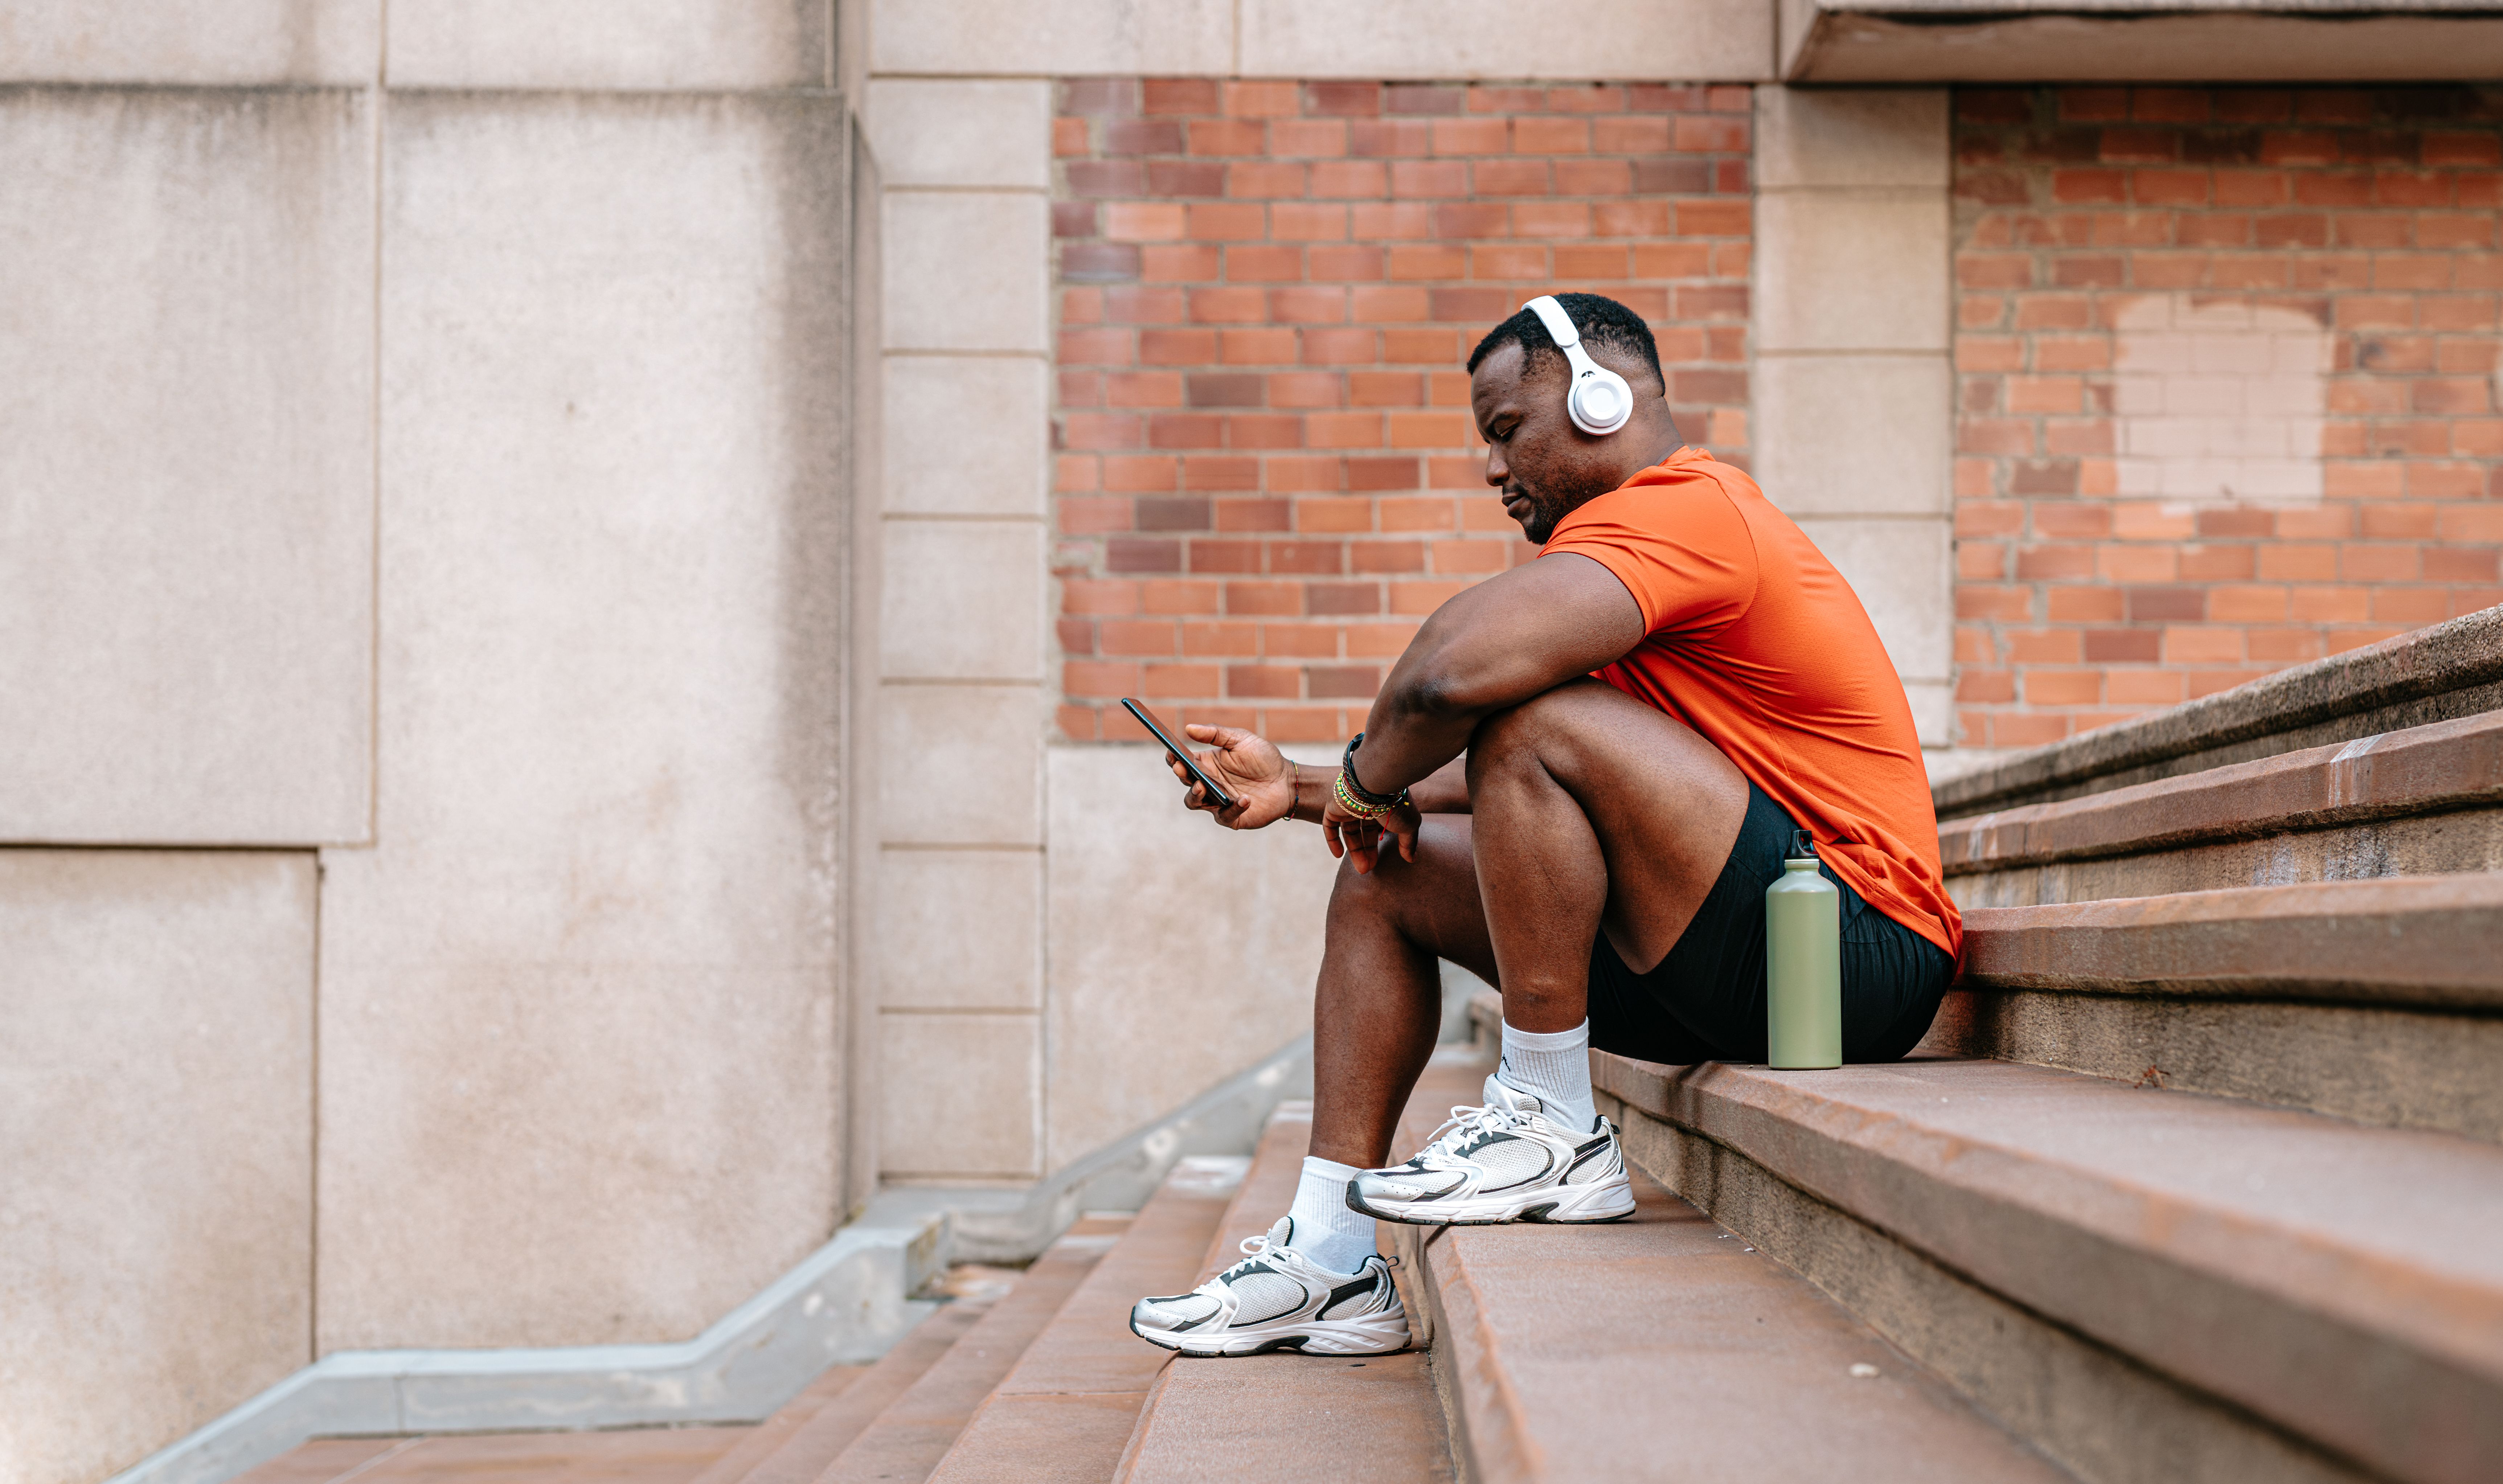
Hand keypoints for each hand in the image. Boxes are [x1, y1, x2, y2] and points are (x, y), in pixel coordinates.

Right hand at [1167, 724, 1294, 829]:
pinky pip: (1224, 815)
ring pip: (1194, 802)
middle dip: (1181, 775)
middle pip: (1185, 782)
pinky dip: (1233, 808)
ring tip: (1203, 786)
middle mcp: (1208, 783)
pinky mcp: (1232, 816)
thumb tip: (1189, 728)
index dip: (1173, 759)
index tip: (1171, 754)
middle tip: (1183, 768)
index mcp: (1207, 764)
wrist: (1286, 781)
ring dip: (1195, 795)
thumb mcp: (1240, 739)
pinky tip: (1245, 799)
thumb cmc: (1263, 758)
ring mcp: (1217, 801)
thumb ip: (1215, 733)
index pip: (1183, 762)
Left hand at [1320, 786, 1420, 874]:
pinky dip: (1332, 840)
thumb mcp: (1409, 826)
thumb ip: (1408, 842)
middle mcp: (1364, 804)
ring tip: (1361, 869)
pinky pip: (1329, 825)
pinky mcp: (1334, 806)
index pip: (1376, 828)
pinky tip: (1338, 855)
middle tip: (1368, 869)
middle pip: (1362, 832)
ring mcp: (1348, 805)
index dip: (1375, 846)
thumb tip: (1412, 858)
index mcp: (1381, 806)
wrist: (1376, 786)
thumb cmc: (1396, 805)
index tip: (1379, 862)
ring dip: (1354, 850)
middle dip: (1365, 851)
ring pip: (1349, 831)